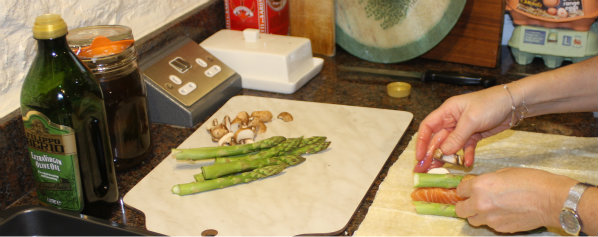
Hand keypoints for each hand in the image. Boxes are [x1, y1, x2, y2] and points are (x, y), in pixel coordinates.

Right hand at [414, 85, 513, 171]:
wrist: (515, 103)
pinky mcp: (474, 135)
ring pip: (450, 146)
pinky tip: (467, 164)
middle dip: (431, 154)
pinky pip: (466, 148)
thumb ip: (457, 137)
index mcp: (447, 111)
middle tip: (424, 169)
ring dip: (447, 158)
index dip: (421, 142)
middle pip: (437, 139)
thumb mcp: (472, 119)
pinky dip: (466, 156)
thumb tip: (444, 152)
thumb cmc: (491, 103)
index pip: (428, 127)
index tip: (419, 157)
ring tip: (442, 170)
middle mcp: (452, 120)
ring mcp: (463, 129)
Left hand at [455, 167, 576, 232]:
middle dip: (465, 205)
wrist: (551, 199)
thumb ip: (487, 180)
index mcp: (480, 186)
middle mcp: (480, 204)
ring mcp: (490, 219)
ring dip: (478, 214)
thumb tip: (480, 186)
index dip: (464, 190)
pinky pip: (490, 225)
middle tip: (473, 201)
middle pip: (461, 210)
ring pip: (474, 220)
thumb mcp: (504, 172)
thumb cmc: (531, 182)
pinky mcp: (501, 229)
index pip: (460, 190)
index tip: (468, 190)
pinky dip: (493, 220)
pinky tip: (504, 213)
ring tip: (490, 207)